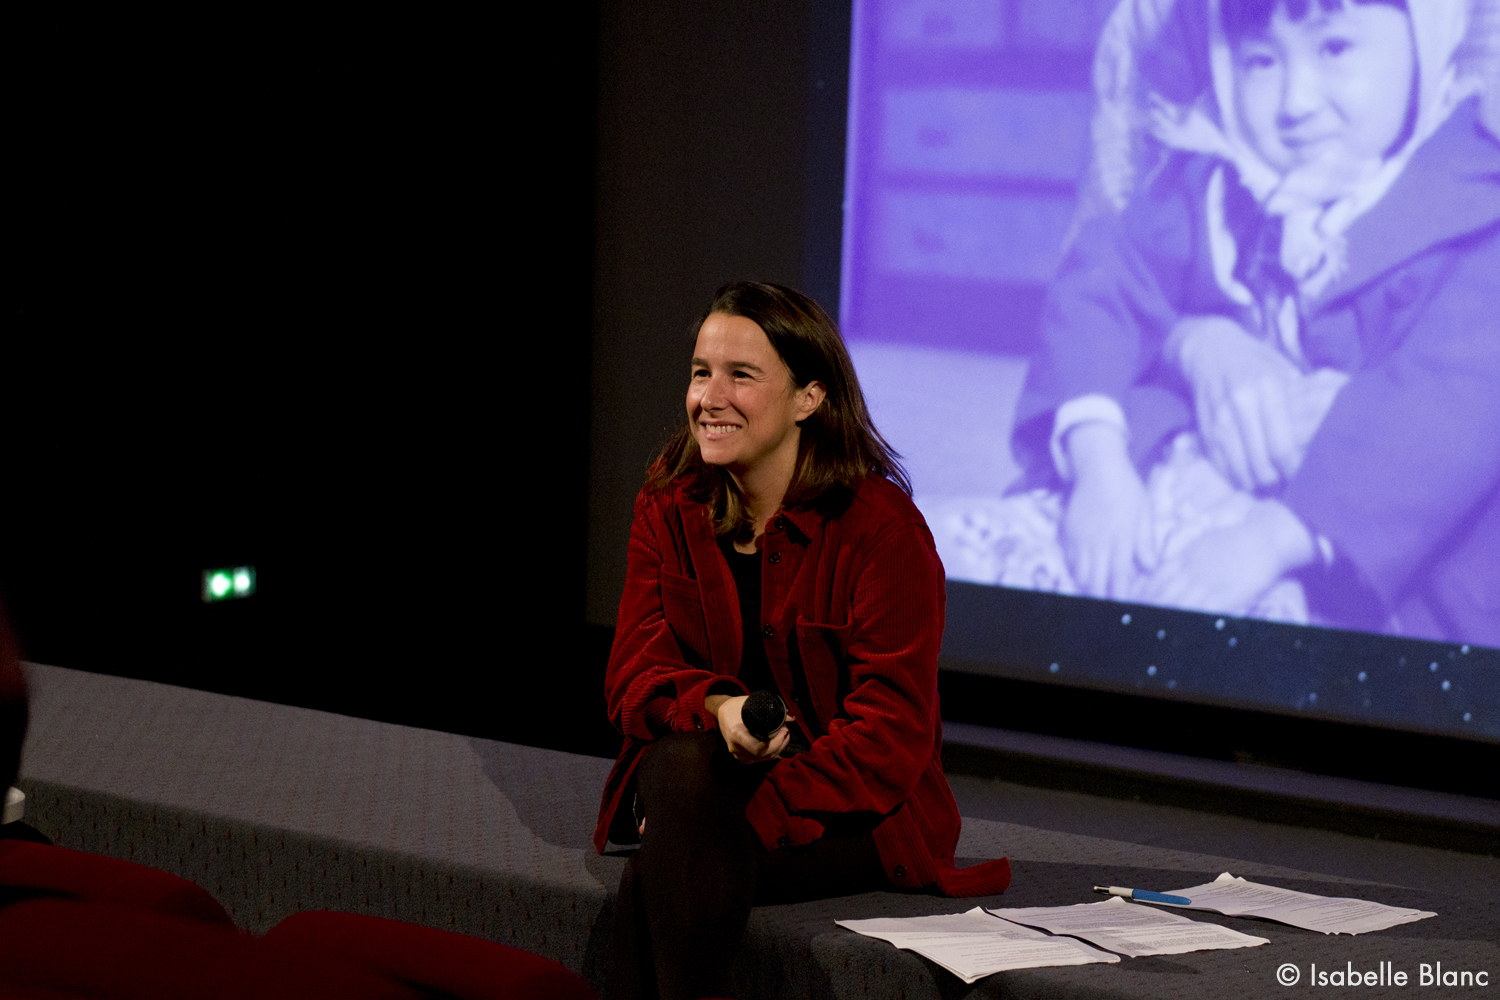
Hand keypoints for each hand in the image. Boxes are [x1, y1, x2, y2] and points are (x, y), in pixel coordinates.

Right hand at [705, 694, 792, 763]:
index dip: (776, 743)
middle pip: (764, 755)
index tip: (783, 731)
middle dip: (780, 744)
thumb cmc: (735, 706)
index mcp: (737, 735)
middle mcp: (736, 748)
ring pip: (764, 759)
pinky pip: (759, 760)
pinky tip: (777, 744)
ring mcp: (738, 754)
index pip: (759, 749)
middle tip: (786, 730)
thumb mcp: (751, 703)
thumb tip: (790, 717)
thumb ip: (771, 710)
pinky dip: (770, 753)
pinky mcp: (741, 756)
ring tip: (783, 735)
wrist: (721, 712)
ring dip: (777, 749)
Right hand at [1061, 422, 1153, 598]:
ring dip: (1088, 586)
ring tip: (1096, 592)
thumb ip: (1146, 542)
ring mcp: (1081, 537)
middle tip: (1108, 603)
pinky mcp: (1068, 532)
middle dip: (1101, 596)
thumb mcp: (1144, 512)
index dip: (1120, 595)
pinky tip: (1085, 574)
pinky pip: (1070, 560)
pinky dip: (1077, 571)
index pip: (1120, 575)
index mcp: (1122, 536)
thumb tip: (1151, 569)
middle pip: (1096, 580)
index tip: (1123, 606)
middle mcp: (1099, 540)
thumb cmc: (1126, 488)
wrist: (1097, 466)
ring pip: (1080, 574)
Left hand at [1141, 499, 1314, 613]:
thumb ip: (1185, 559)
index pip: (1155, 580)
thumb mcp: (1203, 544)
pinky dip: (1188, 619)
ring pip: (1177, 604)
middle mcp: (1191, 571)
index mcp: (1185, 558)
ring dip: (1163, 616)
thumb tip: (1167, 569)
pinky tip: (1180, 629)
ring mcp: (1208, 583)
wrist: (1265, 536)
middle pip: (1161, 594)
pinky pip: (1202, 611)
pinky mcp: (1226, 594)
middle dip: (1147, 608)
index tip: (1131, 604)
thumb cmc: (1237, 539)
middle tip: (1133, 621)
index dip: (1142, 595)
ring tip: (1151, 629)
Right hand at [1176, 316, 1304, 489]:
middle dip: (1276, 480)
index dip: (1293, 468)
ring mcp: (1219, 417)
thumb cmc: (1256, 362)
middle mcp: (1242, 403)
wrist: (1210, 350)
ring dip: (1255, 482)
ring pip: (1239, 467)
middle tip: (1286, 483)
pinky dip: (1234, 476)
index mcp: (1268, 387)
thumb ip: (1301, 402)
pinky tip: (1246, 476)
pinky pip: (1219, 463)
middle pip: (1261, 461)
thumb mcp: (1284, 372)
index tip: (1302, 474)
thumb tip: (1324, 436)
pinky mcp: (1203, 427)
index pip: (1282, 445)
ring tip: (1268, 483)